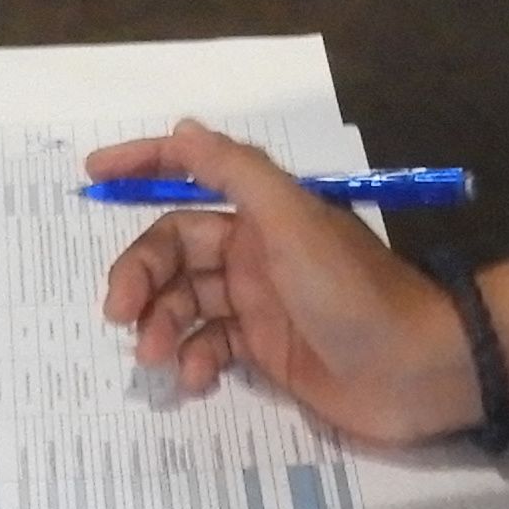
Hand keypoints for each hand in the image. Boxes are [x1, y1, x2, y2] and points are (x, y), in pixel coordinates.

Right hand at [92, 120, 508, 445]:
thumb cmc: (355, 291)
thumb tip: (181, 129)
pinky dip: (194, 359)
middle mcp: (256, 250)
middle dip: (140, 276)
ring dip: (161, 324)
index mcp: (263, 212)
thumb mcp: (294, 221)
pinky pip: (209, 346)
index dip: (143, 166)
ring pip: (185, 302)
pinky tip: (197, 379)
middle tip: (119, 314)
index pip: (191, 174)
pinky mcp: (266, 351)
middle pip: (174, 250)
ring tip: (156, 356)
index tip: (92, 176)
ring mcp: (259, 303)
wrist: (417, 370)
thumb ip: (237, 173)